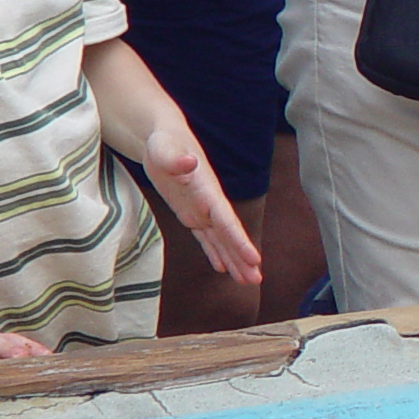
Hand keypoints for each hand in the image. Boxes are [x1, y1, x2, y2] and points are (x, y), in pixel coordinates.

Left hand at [141, 125, 263, 284]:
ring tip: (248, 280)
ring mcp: (201, 209)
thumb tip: (189, 162)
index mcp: (207, 190)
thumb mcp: (164, 148)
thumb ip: (175, 157)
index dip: (239, 240)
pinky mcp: (190, 213)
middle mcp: (209, 203)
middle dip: (243, 257)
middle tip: (257, 280)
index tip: (255, 259)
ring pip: (220, 239)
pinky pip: (204, 237)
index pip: (226, 220)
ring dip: (233, 259)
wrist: (162, 137)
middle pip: (229, 234)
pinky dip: (214, 252)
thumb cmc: (163, 141)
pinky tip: (223, 268)